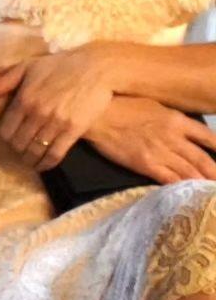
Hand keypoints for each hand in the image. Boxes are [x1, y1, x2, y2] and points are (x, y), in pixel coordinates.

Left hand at [0, 47, 117, 170]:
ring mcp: (55, 123)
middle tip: (20, 153)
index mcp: (23, 99)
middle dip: (17, 151)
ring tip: (30, 162)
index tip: (9, 140)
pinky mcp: (73, 130)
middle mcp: (37, 113)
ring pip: (36, 151)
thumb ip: (3, 82)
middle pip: (19, 143)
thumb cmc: (59, 66)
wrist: (95, 68)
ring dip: (30, 160)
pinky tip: (44, 165)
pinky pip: (56, 154)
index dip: (5, 139)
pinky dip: (47, 164)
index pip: (5, 130)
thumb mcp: (27, 67)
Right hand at [84, 96, 215, 183]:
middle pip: (204, 160)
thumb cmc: (121, 105)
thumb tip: (185, 127)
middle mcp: (174, 137)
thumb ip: (172, 118)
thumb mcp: (153, 104)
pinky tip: (189, 195)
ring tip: (211, 193)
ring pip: (190, 172)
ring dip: (203, 183)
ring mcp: (160, 152)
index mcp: (177, 120)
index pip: (209, 137)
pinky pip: (170, 180)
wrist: (96, 115)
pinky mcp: (146, 164)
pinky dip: (182, 188)